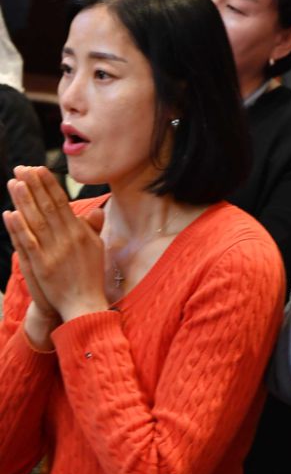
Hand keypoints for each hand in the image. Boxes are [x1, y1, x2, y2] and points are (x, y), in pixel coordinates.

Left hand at [5, 167, 108, 323]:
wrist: (84, 305)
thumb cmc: (90, 276)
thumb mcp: (97, 249)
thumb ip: (93, 229)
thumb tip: (97, 210)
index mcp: (80, 233)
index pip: (62, 203)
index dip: (49, 185)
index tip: (38, 169)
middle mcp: (67, 239)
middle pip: (47, 207)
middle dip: (34, 186)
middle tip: (22, 168)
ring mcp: (54, 252)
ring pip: (36, 220)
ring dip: (24, 200)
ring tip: (14, 182)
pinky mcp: (42, 266)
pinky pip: (29, 243)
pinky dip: (19, 228)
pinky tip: (10, 213)